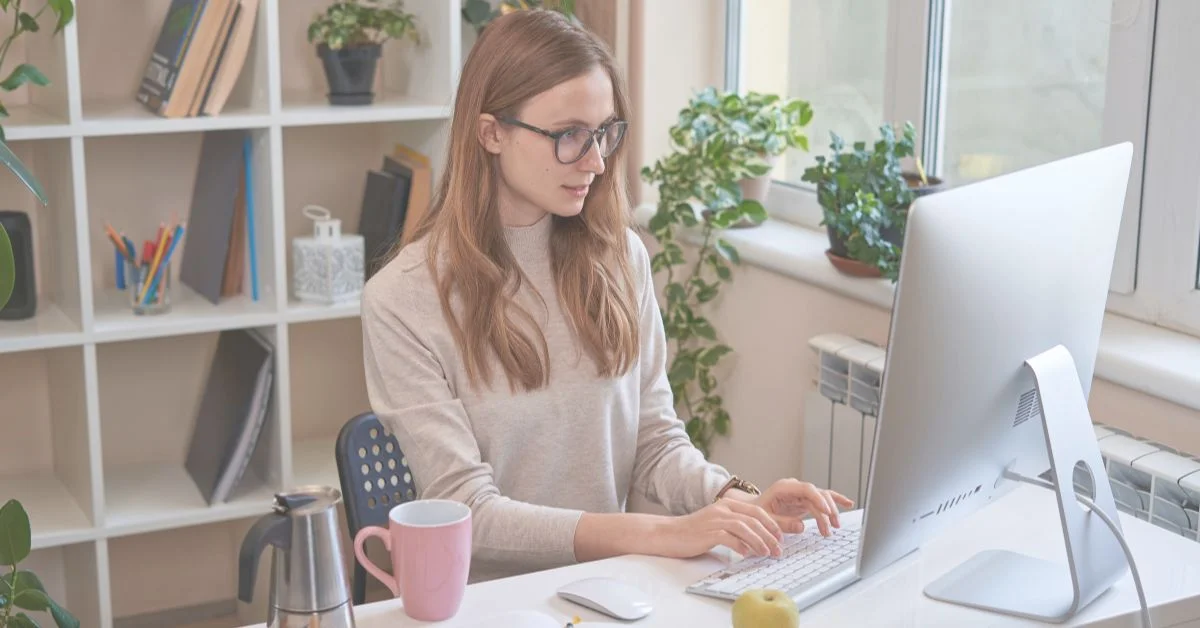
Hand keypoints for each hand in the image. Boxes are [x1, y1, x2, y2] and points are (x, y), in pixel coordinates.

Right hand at [653, 497, 784, 559]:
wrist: (667, 533)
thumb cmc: (694, 532)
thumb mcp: (718, 524)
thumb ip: (736, 527)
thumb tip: (757, 540)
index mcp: (728, 504)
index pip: (757, 511)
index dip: (772, 524)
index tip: (781, 537)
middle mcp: (723, 509)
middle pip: (754, 519)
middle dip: (770, 535)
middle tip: (778, 549)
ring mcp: (715, 520)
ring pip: (744, 527)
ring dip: (759, 541)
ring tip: (767, 553)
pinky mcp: (707, 532)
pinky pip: (729, 537)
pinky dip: (741, 546)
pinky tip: (746, 554)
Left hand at [752, 478, 853, 536]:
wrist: (752, 512)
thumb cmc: (757, 514)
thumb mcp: (766, 520)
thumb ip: (783, 523)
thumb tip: (802, 526)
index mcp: (784, 488)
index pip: (807, 489)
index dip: (818, 499)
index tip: (827, 511)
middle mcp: (795, 488)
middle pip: (818, 494)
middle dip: (827, 510)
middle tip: (831, 528)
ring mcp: (801, 493)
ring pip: (823, 498)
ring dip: (831, 512)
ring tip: (834, 528)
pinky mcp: (806, 501)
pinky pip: (823, 499)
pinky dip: (835, 501)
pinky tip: (848, 503)